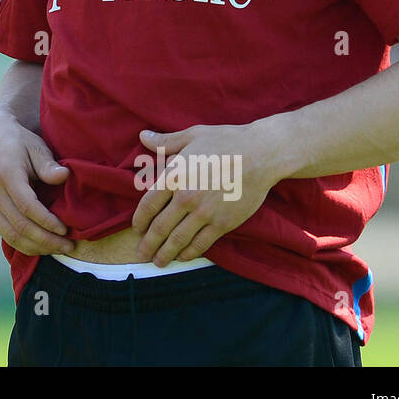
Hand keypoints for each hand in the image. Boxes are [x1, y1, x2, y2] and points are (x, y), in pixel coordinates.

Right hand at [0, 113, 74, 254]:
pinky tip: (44, 246)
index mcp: (6, 175)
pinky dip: (26, 245)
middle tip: (70, 246)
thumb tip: (64, 176)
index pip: (27, 207)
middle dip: (47, 240)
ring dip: (37, 247)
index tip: (66, 230)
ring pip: (12, 236)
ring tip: (59, 249)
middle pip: (20, 226)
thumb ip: (48, 164)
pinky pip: (7, 235)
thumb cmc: (19, 143)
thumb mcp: (36, 147)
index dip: (47, 222)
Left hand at [132, 123, 279, 265]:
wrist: (261, 154)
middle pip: (160, 227)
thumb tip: (142, 136)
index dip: (140, 220)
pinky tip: (182, 257)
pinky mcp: (223, 223)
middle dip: (148, 244)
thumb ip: (165, 141)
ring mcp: (204, 212)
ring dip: (165, 253)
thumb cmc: (226, 141)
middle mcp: (186, 197)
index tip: (137, 229)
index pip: (148, 204)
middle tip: (141, 254)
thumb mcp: (192, 135)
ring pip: (178, 239)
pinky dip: (189, 253)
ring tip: (157, 263)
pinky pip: (201, 243)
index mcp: (174, 176)